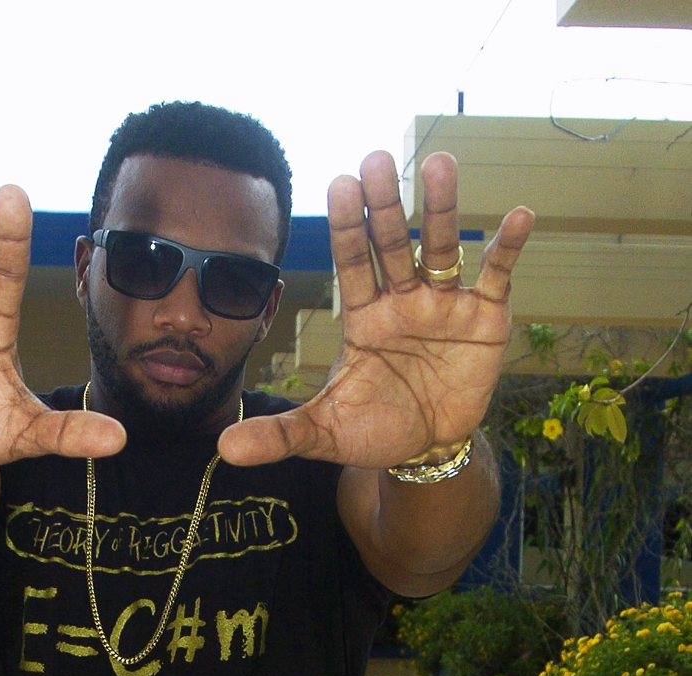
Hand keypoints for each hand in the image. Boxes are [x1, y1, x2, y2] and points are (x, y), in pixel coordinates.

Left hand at [218, 151, 533, 468]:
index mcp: (364, 316)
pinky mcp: (484, 319)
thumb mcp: (324, 433)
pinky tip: (519, 217)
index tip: (338, 182)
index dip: (347, 227)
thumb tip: (225, 449)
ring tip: (439, 164)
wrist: (425, 448)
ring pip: (442, 249)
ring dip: (442, 209)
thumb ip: (279, 435)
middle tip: (377, 158)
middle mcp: (403, 300)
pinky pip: (497, 277)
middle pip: (392, 245)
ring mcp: (444, 305)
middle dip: (386, 204)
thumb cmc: (373, 428)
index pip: (352, 264)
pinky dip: (507, 248)